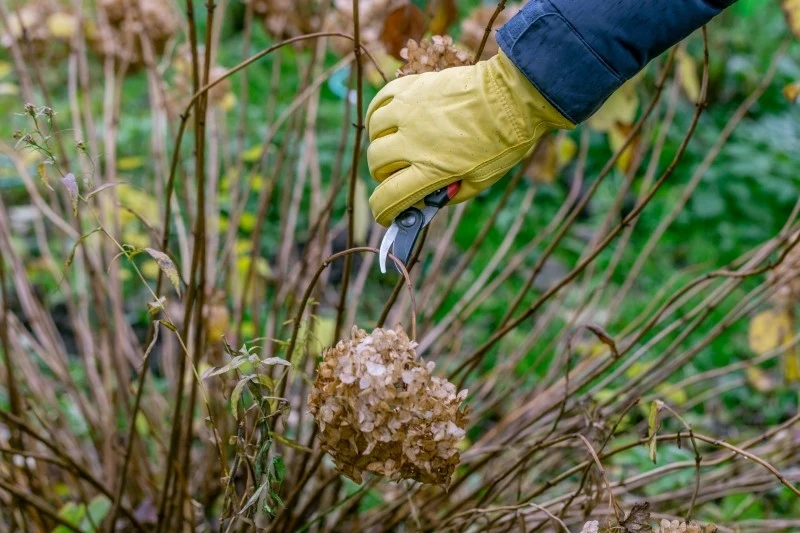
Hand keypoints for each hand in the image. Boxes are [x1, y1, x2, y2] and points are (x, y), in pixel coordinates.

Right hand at [365, 49, 572, 226]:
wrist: (513, 96)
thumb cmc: (502, 142)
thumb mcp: (479, 181)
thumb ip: (449, 194)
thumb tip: (425, 200)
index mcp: (432, 169)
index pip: (389, 197)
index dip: (383, 211)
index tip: (386, 213)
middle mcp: (414, 141)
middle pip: (375, 164)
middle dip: (382, 175)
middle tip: (397, 174)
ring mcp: (409, 112)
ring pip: (373, 132)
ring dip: (380, 143)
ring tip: (394, 145)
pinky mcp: (412, 89)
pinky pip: (379, 102)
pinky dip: (377, 115)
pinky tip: (387, 121)